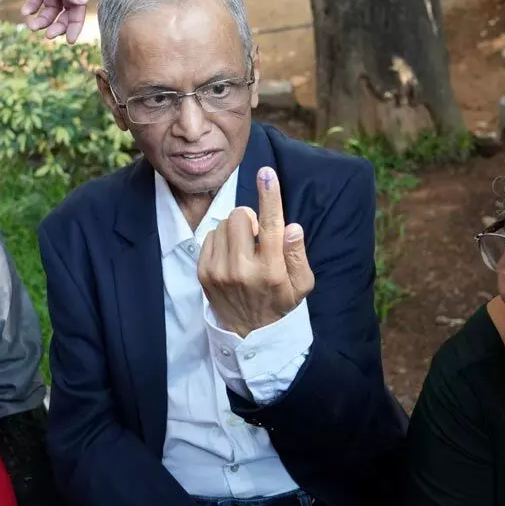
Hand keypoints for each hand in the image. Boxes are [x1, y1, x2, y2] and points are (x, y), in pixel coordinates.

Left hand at [3, 0, 87, 41]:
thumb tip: (83, 1)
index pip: (78, 5)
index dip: (75, 23)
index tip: (70, 40)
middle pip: (66, 9)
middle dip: (58, 24)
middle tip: (48, 36)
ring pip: (51, 7)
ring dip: (43, 19)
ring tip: (32, 25)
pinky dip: (32, 7)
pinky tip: (26, 11)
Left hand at [198, 167, 314, 337]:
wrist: (248, 332)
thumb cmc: (279, 301)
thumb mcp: (301, 284)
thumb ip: (298, 255)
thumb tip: (291, 227)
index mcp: (271, 271)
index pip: (272, 226)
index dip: (270, 196)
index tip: (266, 173)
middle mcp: (243, 270)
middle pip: (239, 216)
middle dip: (249, 219)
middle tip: (257, 237)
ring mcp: (219, 272)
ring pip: (222, 224)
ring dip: (235, 230)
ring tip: (244, 249)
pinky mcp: (204, 273)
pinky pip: (209, 236)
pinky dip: (221, 240)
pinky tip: (230, 256)